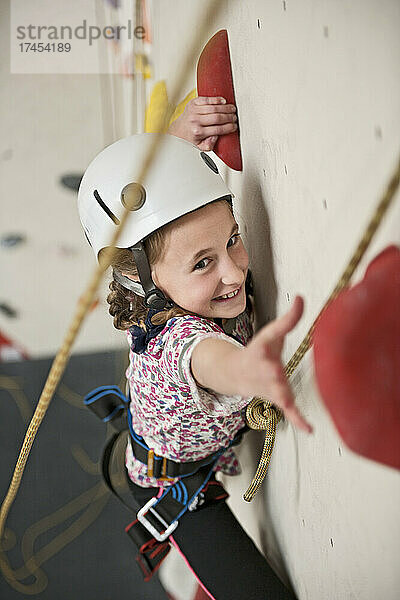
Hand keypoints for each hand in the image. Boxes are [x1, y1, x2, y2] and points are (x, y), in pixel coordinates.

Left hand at [168, 96, 237, 150]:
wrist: (180, 129)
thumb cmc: (191, 136)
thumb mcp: (200, 146)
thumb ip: (209, 145)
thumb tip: (216, 137)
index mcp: (198, 132)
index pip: (218, 129)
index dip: (229, 127)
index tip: (234, 126)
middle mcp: (195, 121)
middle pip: (217, 117)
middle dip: (229, 117)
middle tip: (234, 117)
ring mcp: (194, 110)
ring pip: (214, 108)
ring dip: (225, 108)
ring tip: (232, 109)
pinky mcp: (193, 103)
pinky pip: (207, 99)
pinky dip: (216, 99)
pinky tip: (223, 101)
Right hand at [236, 296, 312, 432]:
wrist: (234, 374)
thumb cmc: (258, 352)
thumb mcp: (271, 334)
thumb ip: (289, 319)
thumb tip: (302, 298)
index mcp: (263, 347)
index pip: (275, 331)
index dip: (287, 319)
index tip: (299, 302)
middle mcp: (264, 368)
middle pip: (271, 371)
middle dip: (274, 372)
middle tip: (276, 369)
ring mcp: (270, 386)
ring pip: (278, 393)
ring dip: (283, 397)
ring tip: (289, 403)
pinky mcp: (278, 398)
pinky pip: (288, 411)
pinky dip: (298, 421)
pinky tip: (309, 429)